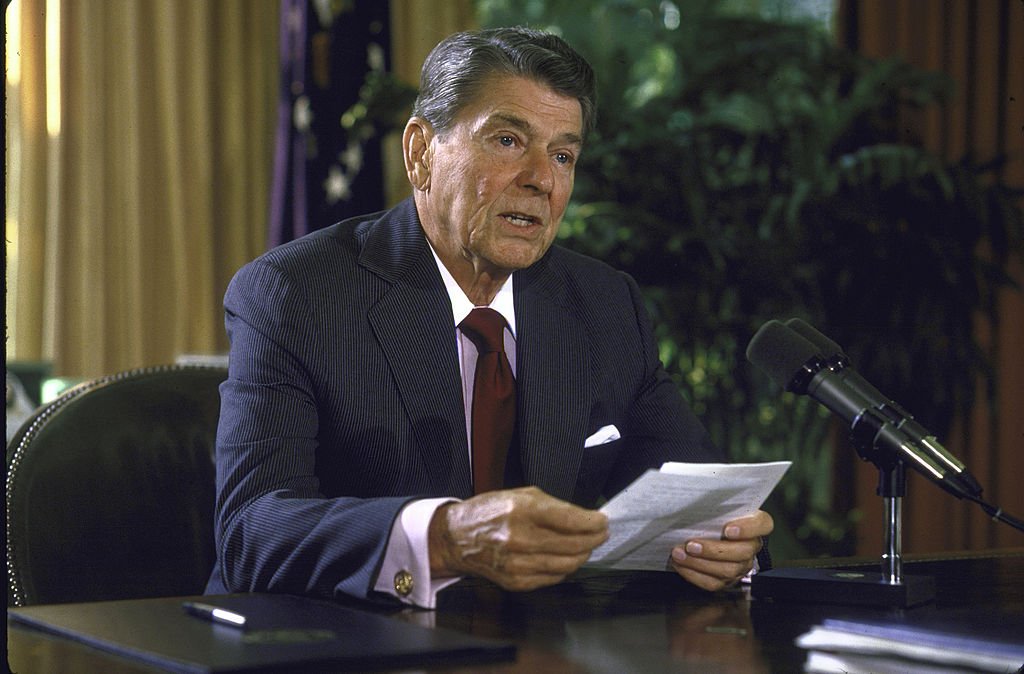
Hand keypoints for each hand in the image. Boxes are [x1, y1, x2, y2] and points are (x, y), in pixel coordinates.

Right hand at [428, 486, 608, 591]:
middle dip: (594, 539)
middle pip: (574, 544)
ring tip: (586, 546)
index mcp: (522, 510)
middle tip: (600, 534)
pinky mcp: (516, 581)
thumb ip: (553, 506)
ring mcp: (518, 563)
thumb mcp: (520, 495)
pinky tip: (564, 558)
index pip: (571, 519)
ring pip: (568, 564)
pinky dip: (564, 568)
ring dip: (583, 554)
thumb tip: (584, 517)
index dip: (594, 522)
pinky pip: (553, 577)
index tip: (603, 521)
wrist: (457, 537)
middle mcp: (520, 538)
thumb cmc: (488, 512)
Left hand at [669, 510, 773, 591]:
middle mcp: (752, 546)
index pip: (762, 524)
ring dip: (699, 563)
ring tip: (679, 553)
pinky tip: (680, 564)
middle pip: (742, 552)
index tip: (728, 529)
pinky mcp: (727, 579)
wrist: (709, 531)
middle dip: (713, 550)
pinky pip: (713, 583)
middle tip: (691, 545)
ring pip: (726, 570)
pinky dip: (693, 575)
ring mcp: (741, 565)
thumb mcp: (717, 504)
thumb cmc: (715, 514)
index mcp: (755, 523)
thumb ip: (714, 501)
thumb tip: (694, 492)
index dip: (747, 528)